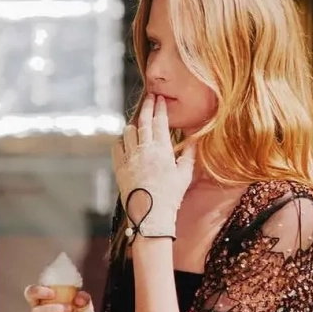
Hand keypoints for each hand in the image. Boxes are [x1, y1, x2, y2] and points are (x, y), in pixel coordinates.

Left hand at [112, 94, 195, 239]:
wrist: (150, 214)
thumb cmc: (171, 196)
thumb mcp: (185, 174)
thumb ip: (189, 154)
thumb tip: (195, 140)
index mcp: (162, 149)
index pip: (160, 121)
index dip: (160, 108)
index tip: (160, 98)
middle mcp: (144, 149)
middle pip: (144, 121)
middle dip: (148, 106)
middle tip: (150, 97)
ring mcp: (130, 157)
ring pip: (128, 132)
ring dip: (134, 125)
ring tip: (139, 123)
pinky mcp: (119, 167)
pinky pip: (117, 146)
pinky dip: (122, 141)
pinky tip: (127, 141)